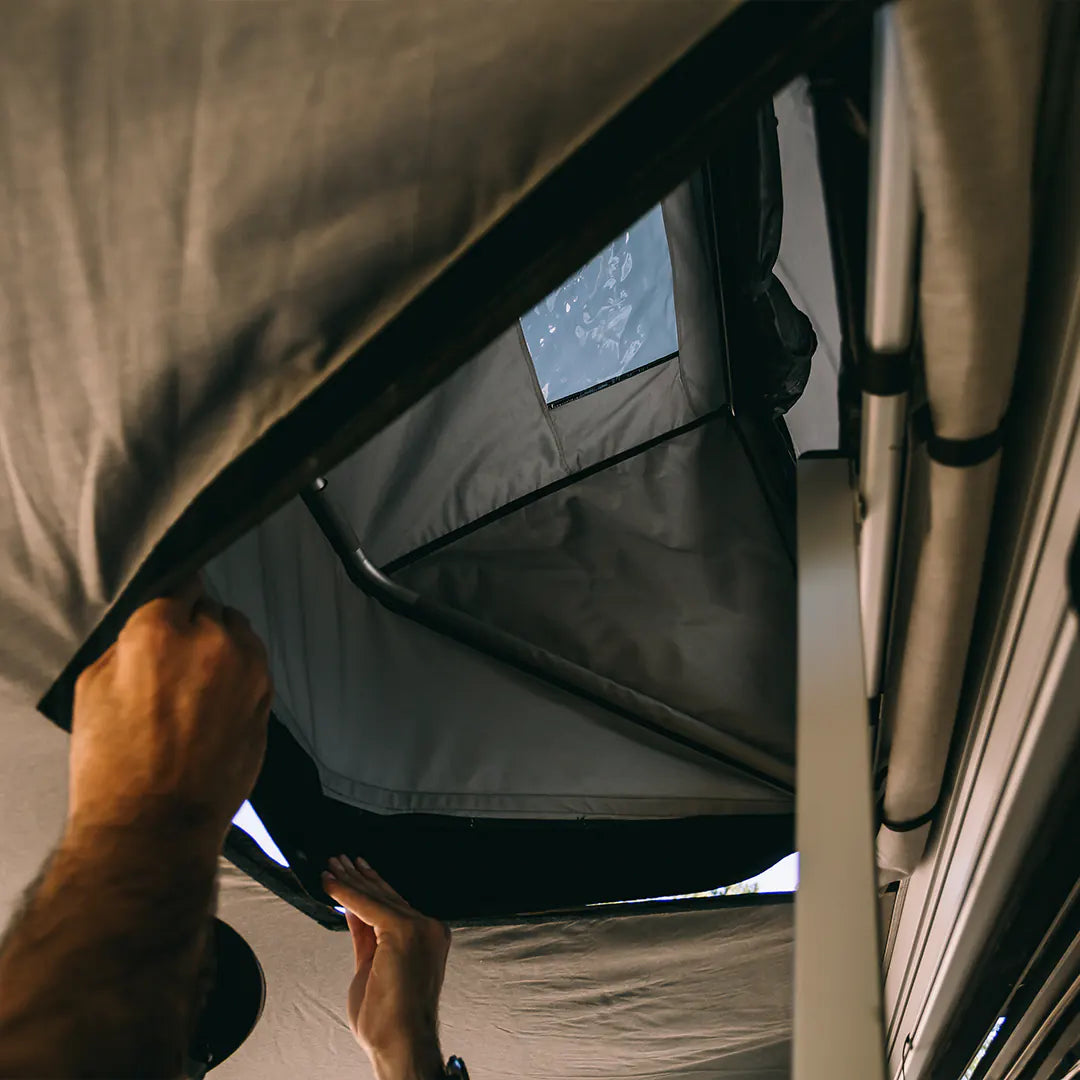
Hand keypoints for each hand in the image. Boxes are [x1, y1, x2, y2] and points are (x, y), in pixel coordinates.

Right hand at [68, 577, 271, 846]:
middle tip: (175, 662)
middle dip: (195, 627)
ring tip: (198, 684)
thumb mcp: (93, 687)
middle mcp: (212, 640)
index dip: (170, 604)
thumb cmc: (113, 762)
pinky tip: (216, 704)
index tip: (167, 617)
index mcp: (159, 631)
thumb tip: (151, 627)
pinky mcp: (268, 696)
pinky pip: (255, 666)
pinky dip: (240, 675)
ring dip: (223, 646)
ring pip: (239, 633)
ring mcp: (248, 668)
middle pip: (211, 608)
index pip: (178, 585)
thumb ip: (128, 644)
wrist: (155, 824)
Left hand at [323, 856, 450, 1079]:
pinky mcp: (403, 931)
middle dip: (358, 877)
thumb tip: (353, 911)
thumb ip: (366, 937)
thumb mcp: (373, 967)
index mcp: (428, 937)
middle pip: (386, 896)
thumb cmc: (389, 1017)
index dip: (371, 886)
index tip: (355, 870)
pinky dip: (345, 893)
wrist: (402, 1043)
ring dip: (350, 880)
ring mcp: (420, 928)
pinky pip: (367, 906)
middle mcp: (429, 928)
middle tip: (338, 860)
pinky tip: (329, 882)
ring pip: (377, 897)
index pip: (394, 905)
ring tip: (330, 866)